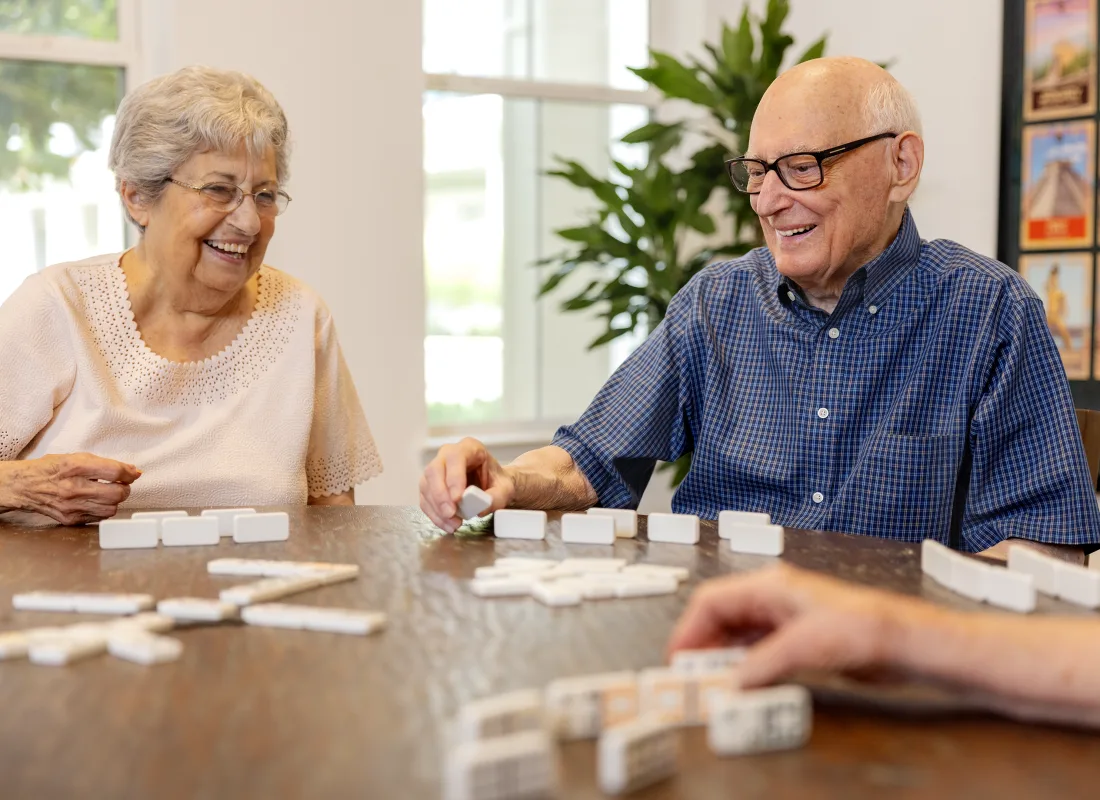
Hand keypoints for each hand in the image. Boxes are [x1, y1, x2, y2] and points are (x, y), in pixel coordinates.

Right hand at [0, 453, 141, 525]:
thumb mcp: (77, 457)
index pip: (114, 472)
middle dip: (124, 489)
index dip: (129, 474)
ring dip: (114, 501)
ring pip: (111, 509)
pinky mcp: (71, 520)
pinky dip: (103, 510)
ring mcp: (72, 507)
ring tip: (106, 493)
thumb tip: (134, 472)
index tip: (133, 474)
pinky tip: (95, 502)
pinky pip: (99, 518)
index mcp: (75, 467)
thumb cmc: (52, 469)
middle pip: (117, 494)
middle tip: (120, 485)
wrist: (25, 486)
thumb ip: (106, 464)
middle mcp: (73, 488)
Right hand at [419, 437, 513, 532]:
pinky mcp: (430, 485)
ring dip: (437, 508)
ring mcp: (437, 469)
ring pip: (426, 486)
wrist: (493, 484)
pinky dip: (434, 514)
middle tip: (450, 513)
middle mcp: (448, 454)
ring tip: (454, 523)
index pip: (455, 457)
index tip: (457, 498)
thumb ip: (497, 497)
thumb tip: (481, 509)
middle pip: (434, 470)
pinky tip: (447, 524)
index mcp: (469, 448)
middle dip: (440, 495)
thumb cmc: (497, 481)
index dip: (454, 477)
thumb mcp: (506, 488)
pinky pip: (425, 499)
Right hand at [668, 564, 911, 688]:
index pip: (712, 601)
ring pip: (737, 637)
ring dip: (722, 659)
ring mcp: (784, 620)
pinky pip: (756, 652)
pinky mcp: (797, 640)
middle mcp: (773, 599)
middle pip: (721, 618)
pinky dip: (743, 667)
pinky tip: (741, 684)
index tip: (678, 658)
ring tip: (711, 683)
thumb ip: (761, 664)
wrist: (903, 642)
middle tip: (691, 675)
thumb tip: (730, 683)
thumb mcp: (804, 646)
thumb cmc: (864, 626)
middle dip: (703, 646)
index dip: (690, 630)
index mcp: (770, 586)